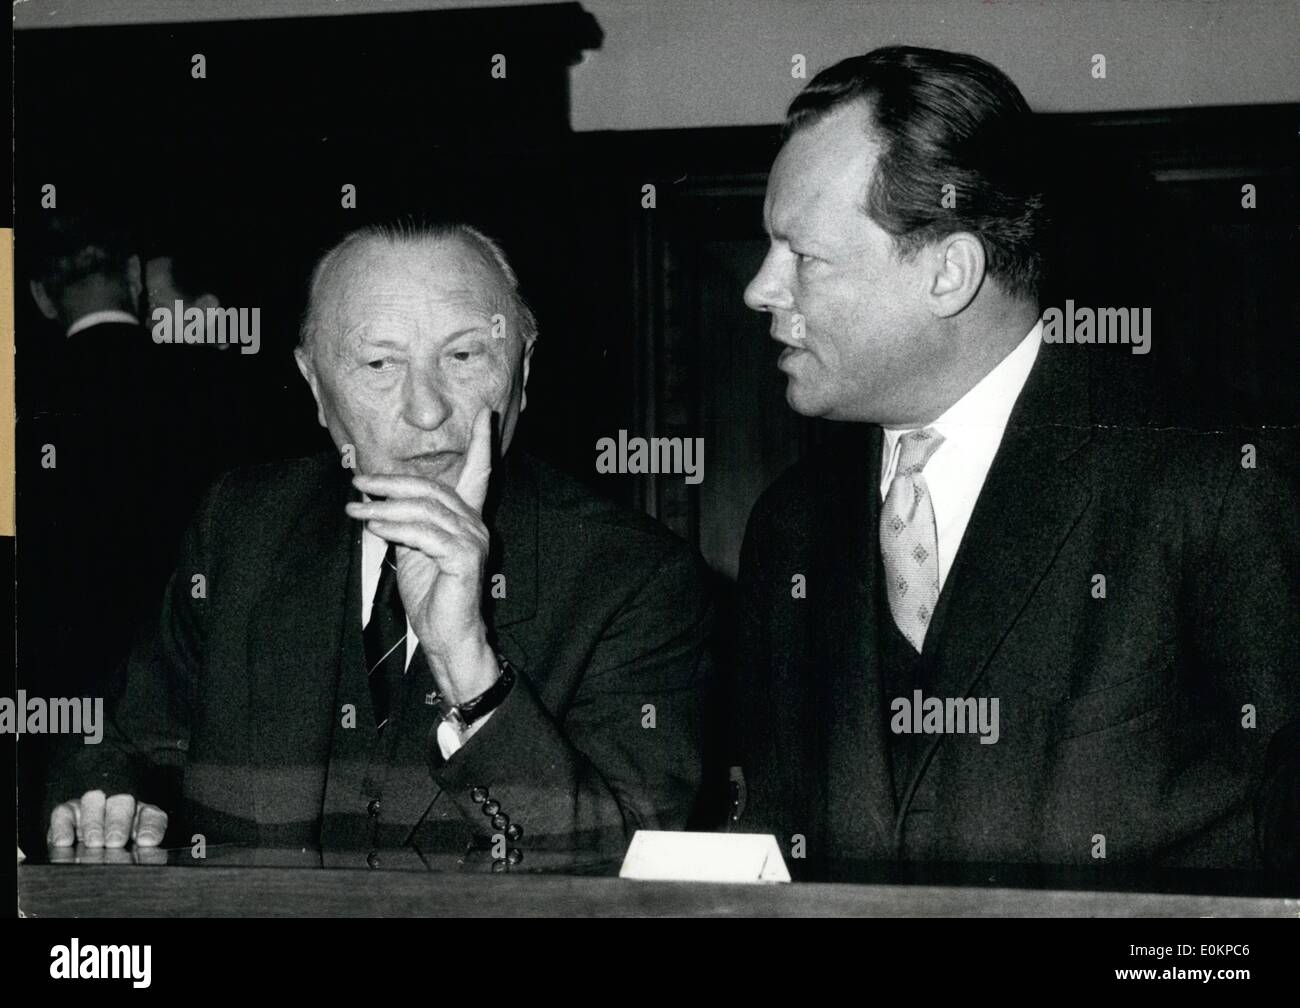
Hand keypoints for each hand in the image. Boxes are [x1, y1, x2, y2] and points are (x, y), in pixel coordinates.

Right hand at [47, 790, 167, 848]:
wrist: (88, 856)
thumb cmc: (119, 852)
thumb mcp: (135, 852)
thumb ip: (143, 851)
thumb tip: (146, 850)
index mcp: (142, 817)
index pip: (151, 815)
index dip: (150, 827)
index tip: (147, 842)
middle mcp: (118, 806)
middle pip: (122, 803)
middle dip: (118, 822)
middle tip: (115, 842)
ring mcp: (92, 807)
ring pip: (93, 802)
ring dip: (93, 822)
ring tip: (93, 842)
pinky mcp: (68, 812)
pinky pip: (63, 813)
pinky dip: (63, 826)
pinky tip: (65, 841)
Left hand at [348, 407, 498, 702]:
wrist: (446, 637)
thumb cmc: (431, 598)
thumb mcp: (414, 552)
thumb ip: (406, 524)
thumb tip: (378, 503)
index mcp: (468, 520)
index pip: (479, 474)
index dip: (482, 444)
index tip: (485, 413)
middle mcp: (476, 526)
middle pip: (433, 489)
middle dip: (393, 481)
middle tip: (359, 481)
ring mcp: (474, 541)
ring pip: (425, 509)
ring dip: (384, 507)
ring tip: (354, 509)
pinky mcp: (465, 558)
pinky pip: (425, 534)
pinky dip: (396, 527)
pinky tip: (374, 527)